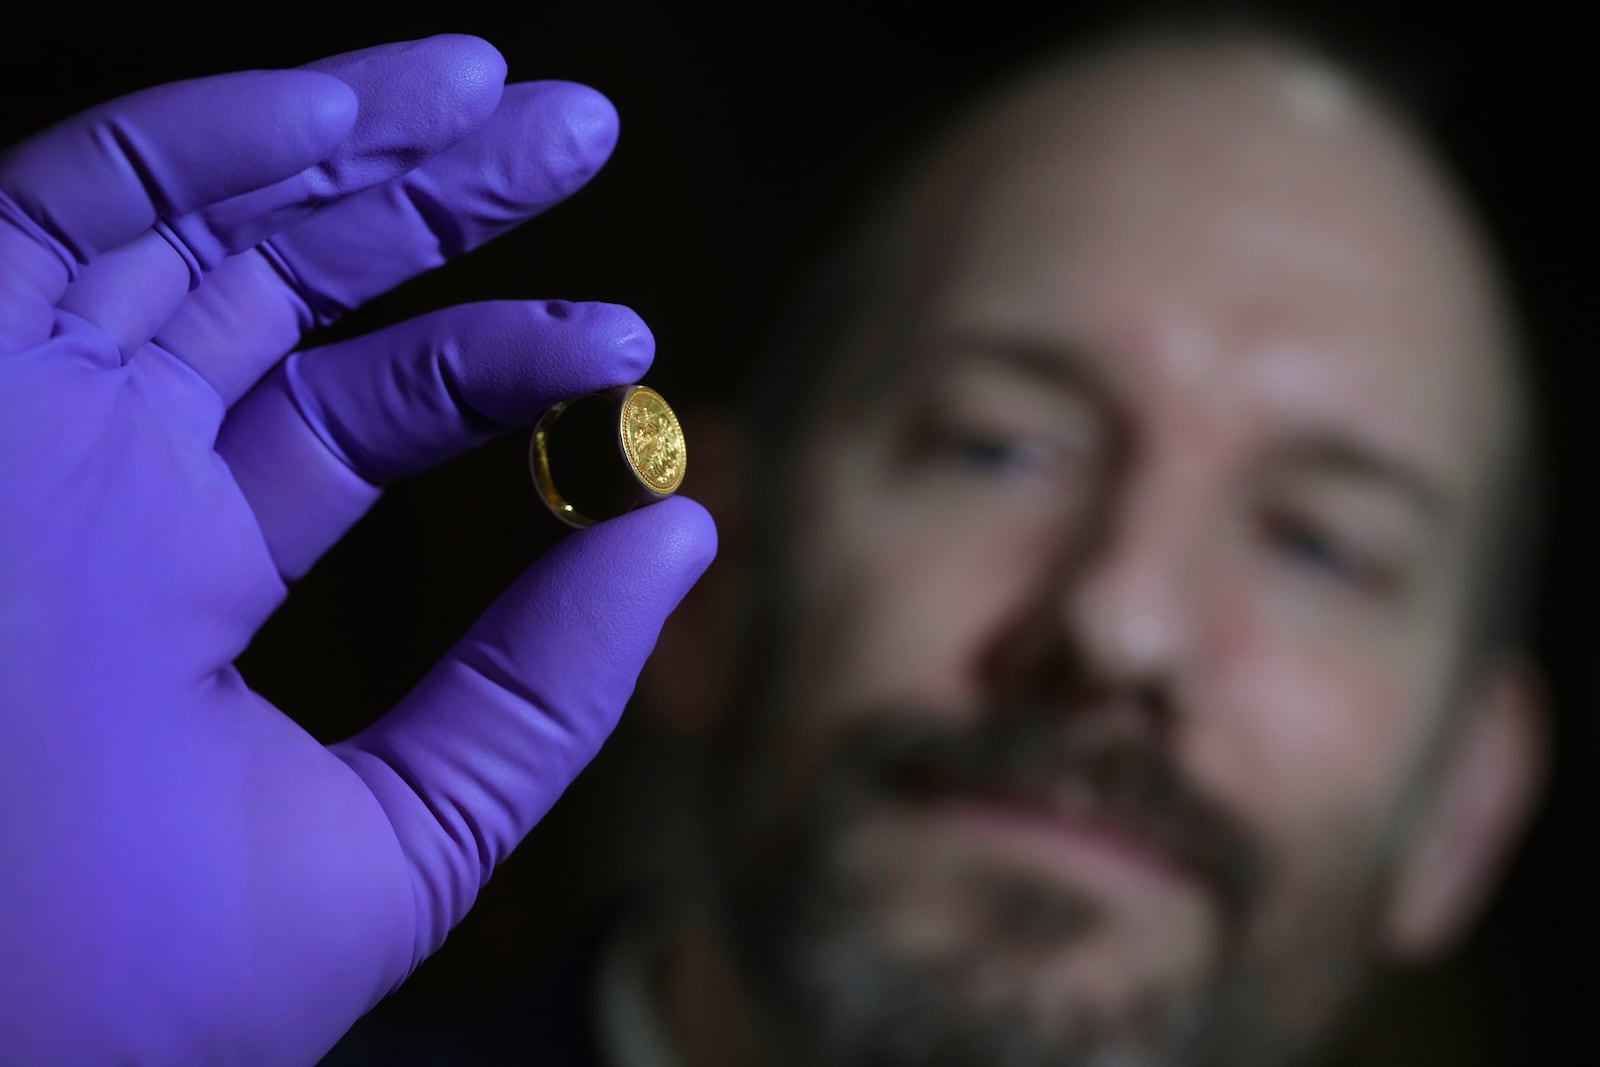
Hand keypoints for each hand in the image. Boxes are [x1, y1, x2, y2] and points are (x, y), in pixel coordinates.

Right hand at [0, 35, 714, 1064]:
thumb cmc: (137, 996)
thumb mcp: (396, 839)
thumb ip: (539, 694)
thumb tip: (686, 533)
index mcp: (187, 567)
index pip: (355, 412)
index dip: (491, 359)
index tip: (627, 353)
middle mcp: (95, 468)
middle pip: (283, 284)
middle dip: (433, 198)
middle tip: (578, 128)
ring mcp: (17, 410)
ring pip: (192, 218)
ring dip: (345, 136)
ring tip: (502, 89)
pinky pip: (62, 199)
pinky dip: (206, 143)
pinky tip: (352, 109)